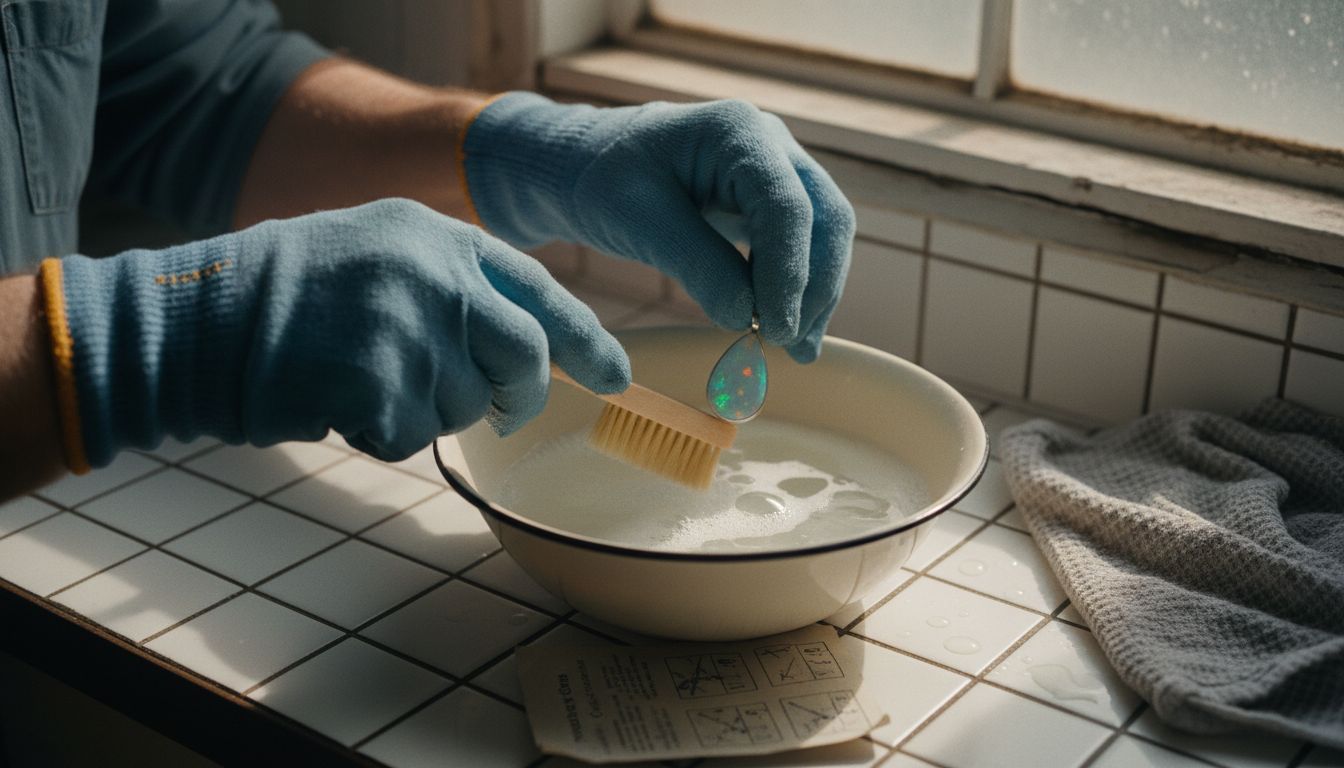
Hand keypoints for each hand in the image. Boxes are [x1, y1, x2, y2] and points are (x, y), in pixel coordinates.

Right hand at [45, 199, 628, 468]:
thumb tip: (528, 345)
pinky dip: (377, 434)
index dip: (585, 338)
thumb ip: (453, 284)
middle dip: (519, 396)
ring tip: (361, 376)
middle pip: (525, 358)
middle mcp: (436, 276)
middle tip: (498, 411)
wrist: (193, 317)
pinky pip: (409, 437)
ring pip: (464, 407)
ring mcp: (411, 330)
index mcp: (440, 237)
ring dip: (423, 410)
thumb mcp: (380, 252)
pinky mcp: (380, 386)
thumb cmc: (284, 292)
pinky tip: (335, 400)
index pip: (540, 291)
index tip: (617, 375)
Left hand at [462, 94, 854, 362]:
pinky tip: (785, 332)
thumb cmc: (602, 181)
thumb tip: (748, 318)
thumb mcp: (638, 220)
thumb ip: (695, 265)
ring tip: (797, 351)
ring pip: (822, 234)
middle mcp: (770, 144)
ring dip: (815, 294)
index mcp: (738, 131)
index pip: (786, 206)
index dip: (790, 273)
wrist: (584, 168)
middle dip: (815, 287)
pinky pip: (801, 246)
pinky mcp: (767, 203)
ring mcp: (775, 171)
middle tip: (792, 347)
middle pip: (823, 218)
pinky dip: (797, 289)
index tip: (776, 330)